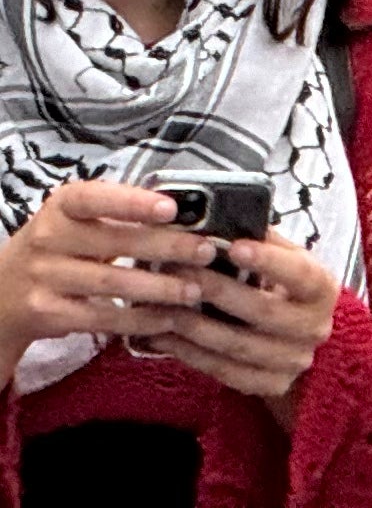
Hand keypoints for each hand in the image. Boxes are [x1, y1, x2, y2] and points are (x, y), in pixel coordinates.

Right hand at [0, 180, 208, 371]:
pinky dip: (138, 319)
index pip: (94, 197)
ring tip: (196, 290)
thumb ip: (121, 215)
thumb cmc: (60, 246)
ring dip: (159, 288)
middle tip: (206, 252)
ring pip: (110, 283)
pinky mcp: (48, 313)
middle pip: (113, 243)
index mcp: (60, 207)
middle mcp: (47, 238)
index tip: (172, 208)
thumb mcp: (78, 221)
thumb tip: (187, 211)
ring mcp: (44, 278)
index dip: (132, 202)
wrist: (3, 294)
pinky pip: (101, 318)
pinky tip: (169, 319)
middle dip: (165, 247)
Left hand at [147, 231, 338, 405]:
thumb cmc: (283, 292)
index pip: (300, 274)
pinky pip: (223, 372)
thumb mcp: (285, 264)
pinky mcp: (269, 386)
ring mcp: (293, 361)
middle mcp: (315, 328)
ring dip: (195, 326)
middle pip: (263, 312)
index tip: (234, 247)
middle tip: (180, 272)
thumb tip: (223, 217)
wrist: (296, 343)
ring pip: (237, 346)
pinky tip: (162, 337)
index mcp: (322, 290)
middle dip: (218, 291)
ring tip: (163, 305)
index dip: (269, 261)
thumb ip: (264, 245)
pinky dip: (189, 354)